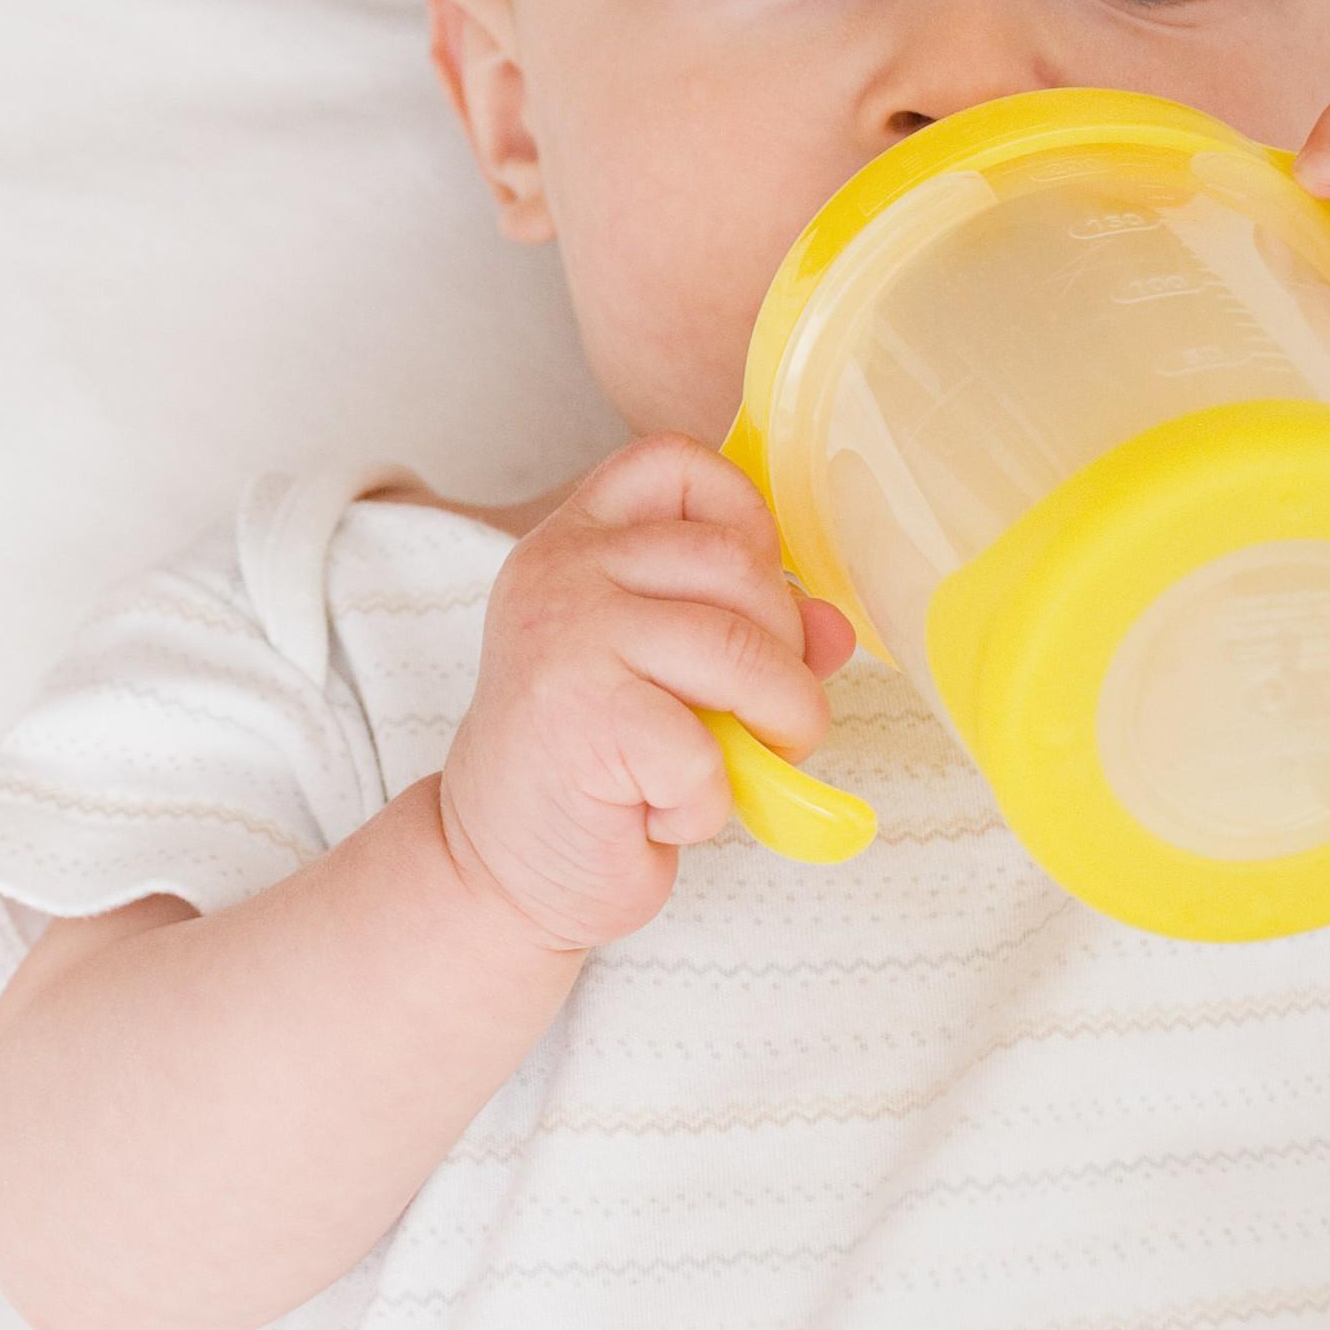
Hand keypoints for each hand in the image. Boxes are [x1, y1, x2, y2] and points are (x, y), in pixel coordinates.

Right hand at [436, 435, 855, 953]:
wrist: (496, 866)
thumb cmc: (590, 768)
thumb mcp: (668, 677)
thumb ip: (746, 631)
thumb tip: (834, 627)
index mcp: (577, 542)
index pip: (676, 463)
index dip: (748, 522)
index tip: (753, 603)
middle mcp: (561, 571)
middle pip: (736, 562)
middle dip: (785, 651)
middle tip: (767, 714)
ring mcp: (565, 636)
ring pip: (740, 650)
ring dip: (777, 724)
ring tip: (741, 765)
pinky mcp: (581, 715)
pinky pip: (705, 748)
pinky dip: (710, 801)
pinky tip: (662, 812)